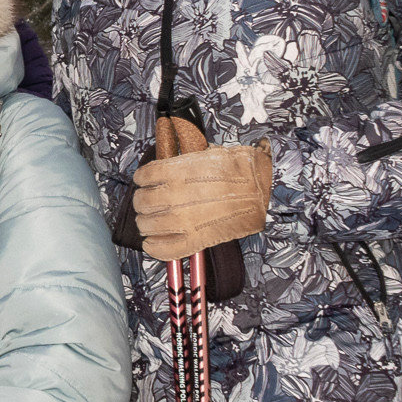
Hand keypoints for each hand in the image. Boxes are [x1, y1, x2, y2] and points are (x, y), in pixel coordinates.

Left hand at [132, 139, 271, 261]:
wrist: (260, 189)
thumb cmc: (238, 169)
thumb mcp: (205, 152)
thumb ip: (182, 159)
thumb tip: (169, 161)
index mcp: (177, 171)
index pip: (143, 176)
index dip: (141, 179)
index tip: (144, 181)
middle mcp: (176, 195)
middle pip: (142, 201)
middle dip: (142, 201)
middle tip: (147, 202)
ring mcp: (184, 219)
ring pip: (147, 224)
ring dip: (145, 223)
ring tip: (150, 221)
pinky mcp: (194, 239)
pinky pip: (163, 248)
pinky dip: (153, 247)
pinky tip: (152, 242)